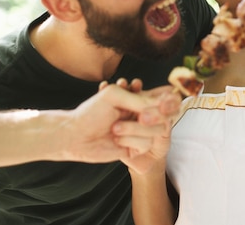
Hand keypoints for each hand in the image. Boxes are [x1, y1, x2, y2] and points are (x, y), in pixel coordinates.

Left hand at [62, 82, 178, 162]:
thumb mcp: (115, 96)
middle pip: (163, 115)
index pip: (162, 98)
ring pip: (154, 130)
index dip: (168, 100)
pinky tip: (115, 139)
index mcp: (136, 98)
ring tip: (114, 128)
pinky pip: (145, 144)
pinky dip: (130, 141)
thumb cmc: (92, 112)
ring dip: (134, 129)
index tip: (168, 99)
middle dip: (151, 116)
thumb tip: (161, 107)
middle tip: (140, 116)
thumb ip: (140, 99)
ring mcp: (138, 131)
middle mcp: (139, 114)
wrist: (75, 136)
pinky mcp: (135, 147)